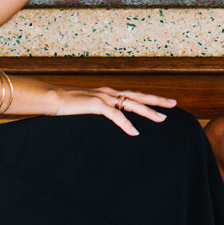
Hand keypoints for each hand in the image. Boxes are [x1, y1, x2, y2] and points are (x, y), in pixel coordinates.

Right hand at [44, 85, 175, 136]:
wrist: (49, 98)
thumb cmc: (65, 106)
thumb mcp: (86, 109)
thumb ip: (98, 113)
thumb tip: (108, 121)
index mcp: (107, 93)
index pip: (133, 94)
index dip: (149, 98)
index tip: (164, 102)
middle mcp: (108, 92)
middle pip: (138, 95)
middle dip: (157, 100)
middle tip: (174, 104)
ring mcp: (103, 97)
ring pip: (131, 103)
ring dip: (147, 111)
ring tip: (161, 119)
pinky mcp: (95, 104)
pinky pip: (115, 115)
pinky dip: (126, 124)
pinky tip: (135, 132)